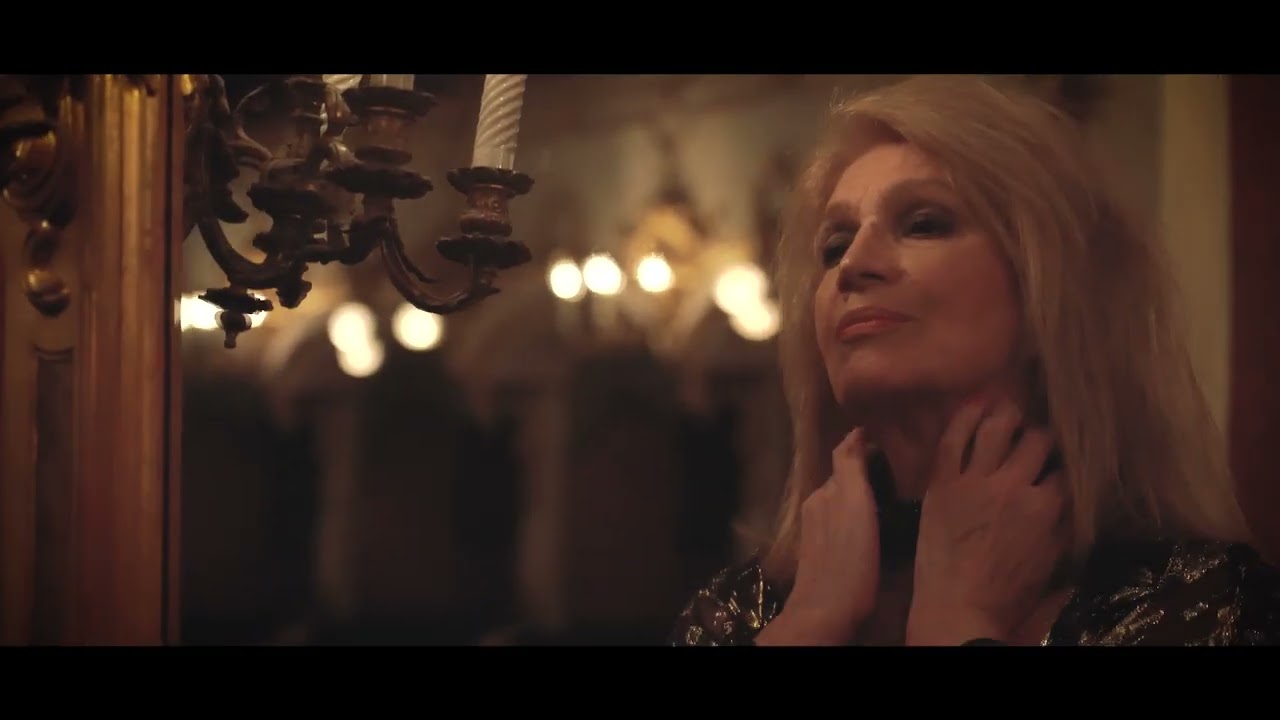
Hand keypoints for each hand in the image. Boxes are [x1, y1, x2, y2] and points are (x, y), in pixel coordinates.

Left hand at [756, 428, 878, 645]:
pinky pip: (839, 519)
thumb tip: (854, 431)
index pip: (844, 457)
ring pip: (840, 499)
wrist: (825, 610)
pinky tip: (870, 521)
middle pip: (841, 478)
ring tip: (888, 489)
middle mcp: (817, 504)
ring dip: (859, 491)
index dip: (863, 446)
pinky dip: (854, 512)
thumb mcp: (854, 504)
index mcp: (826, 492)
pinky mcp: (822, 552)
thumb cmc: (848, 558)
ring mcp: (816, 529)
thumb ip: (850, 467)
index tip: (886, 437)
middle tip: (895, 464)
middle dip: (862, 467)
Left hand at [906, 398, 1067, 645]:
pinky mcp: (942, 482)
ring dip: (1008, 414)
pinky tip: (975, 404)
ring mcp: (974, 481)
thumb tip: (1077, 498)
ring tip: (1011, 407)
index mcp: (1046, 508)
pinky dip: (964, 417)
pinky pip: (952, 440)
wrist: (956, 605)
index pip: (1068, 469)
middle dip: (1043, 434)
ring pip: (997, 430)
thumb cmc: (1007, 592)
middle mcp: (1013, 486)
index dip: (1069, 461)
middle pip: (1037, 440)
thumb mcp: (1052, 561)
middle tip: (1039, 434)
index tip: (1067, 456)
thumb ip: (1065, 524)